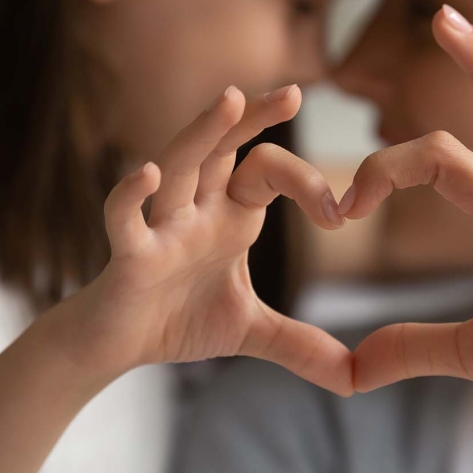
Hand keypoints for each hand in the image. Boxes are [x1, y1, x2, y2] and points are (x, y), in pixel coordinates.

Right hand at [64, 85, 352, 395]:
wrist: (116, 346)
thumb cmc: (177, 320)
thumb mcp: (250, 332)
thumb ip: (300, 345)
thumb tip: (356, 379)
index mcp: (229, 216)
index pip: (269, 173)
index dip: (306, 184)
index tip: (340, 216)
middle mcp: (196, 209)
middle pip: (224, 148)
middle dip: (255, 119)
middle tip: (295, 92)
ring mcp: (160, 227)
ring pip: (179, 166)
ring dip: (201, 133)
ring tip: (230, 99)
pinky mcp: (128, 255)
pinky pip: (125, 218)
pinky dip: (132, 195)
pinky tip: (147, 173)